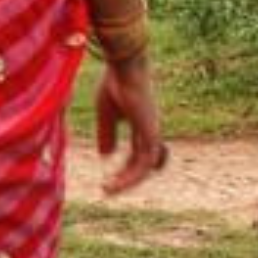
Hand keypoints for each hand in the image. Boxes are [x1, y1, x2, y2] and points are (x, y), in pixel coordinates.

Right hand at [95, 52, 167, 195]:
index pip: (140, 153)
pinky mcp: (150, 135)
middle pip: (145, 163)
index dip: (128, 167)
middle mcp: (150, 131)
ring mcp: (152, 133)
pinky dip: (129, 176)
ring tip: (107, 189)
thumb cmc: (115, 83)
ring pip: (145, 167)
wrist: (125, 68)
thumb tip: (105, 156)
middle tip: (108, 187)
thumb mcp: (106, 113)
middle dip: (127, 177)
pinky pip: (144, 164)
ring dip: (126, 181)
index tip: (111, 176)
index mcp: (142, 124)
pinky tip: (113, 181)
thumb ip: (106, 133)